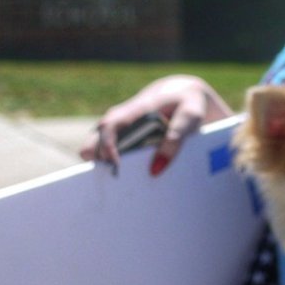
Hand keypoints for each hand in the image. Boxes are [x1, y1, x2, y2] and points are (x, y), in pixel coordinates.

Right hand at [81, 75, 232, 174]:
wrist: (181, 94)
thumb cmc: (186, 104)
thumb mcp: (190, 116)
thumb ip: (177, 137)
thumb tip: (156, 169)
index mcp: (135, 110)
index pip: (109, 126)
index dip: (106, 146)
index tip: (115, 165)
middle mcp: (119, 120)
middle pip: (93, 143)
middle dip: (98, 164)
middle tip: (115, 183)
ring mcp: (118, 131)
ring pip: (97, 152)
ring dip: (105, 170)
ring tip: (120, 190)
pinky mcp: (122, 141)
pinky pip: (109, 157)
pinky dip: (114, 170)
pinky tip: (127, 185)